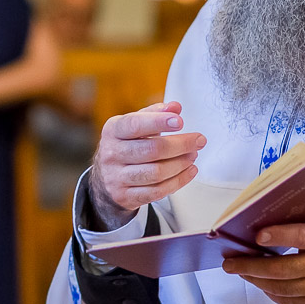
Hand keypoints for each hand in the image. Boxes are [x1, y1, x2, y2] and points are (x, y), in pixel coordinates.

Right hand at [87, 101, 205, 229]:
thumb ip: (154, 114)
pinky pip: (157, 192)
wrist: (105, 178)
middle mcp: (111, 154)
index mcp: (113, 131)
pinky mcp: (125, 196)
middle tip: (199, 140)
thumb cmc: (126, 145)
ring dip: (180, 164)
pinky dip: (178, 181)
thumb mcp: (134, 125)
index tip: (180, 121)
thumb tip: (175, 107)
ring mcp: (116, 177)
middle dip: (180, 145)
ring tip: (193, 155)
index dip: (158, 122)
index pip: (134, 125)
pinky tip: (189, 171)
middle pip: (151, 150)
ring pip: (156, 173)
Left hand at [221, 221, 304, 303]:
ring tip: (241, 273)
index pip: (301, 236)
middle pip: (282, 269)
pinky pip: (291, 302)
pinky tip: (262, 285)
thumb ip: (302, 229)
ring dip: (257, 280)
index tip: (257, 236)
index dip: (279, 235)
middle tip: (230, 263)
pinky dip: (272, 294)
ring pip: (281, 288)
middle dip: (250, 266)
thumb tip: (265, 231)